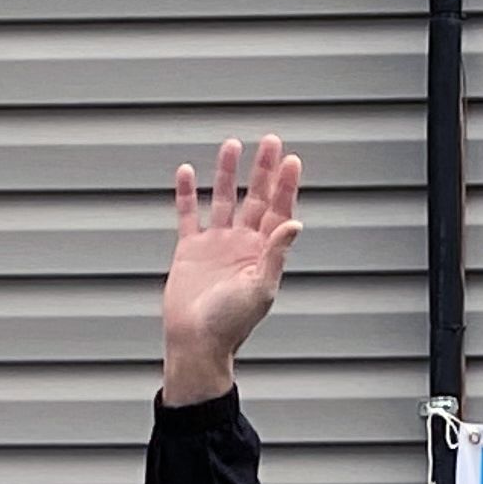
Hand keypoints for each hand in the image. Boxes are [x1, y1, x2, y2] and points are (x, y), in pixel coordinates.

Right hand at [162, 132, 303, 405]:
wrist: (195, 343)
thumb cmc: (231, 325)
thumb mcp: (260, 289)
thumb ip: (276, 254)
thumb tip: (295, 221)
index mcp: (263, 252)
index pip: (278, 210)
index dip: (285, 185)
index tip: (290, 159)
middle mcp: (242, 243)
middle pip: (255, 197)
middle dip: (262, 170)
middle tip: (269, 140)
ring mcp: (216, 244)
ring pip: (224, 199)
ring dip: (228, 173)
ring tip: (231, 144)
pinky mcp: (190, 250)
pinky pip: (189, 215)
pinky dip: (188, 194)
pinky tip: (188, 172)